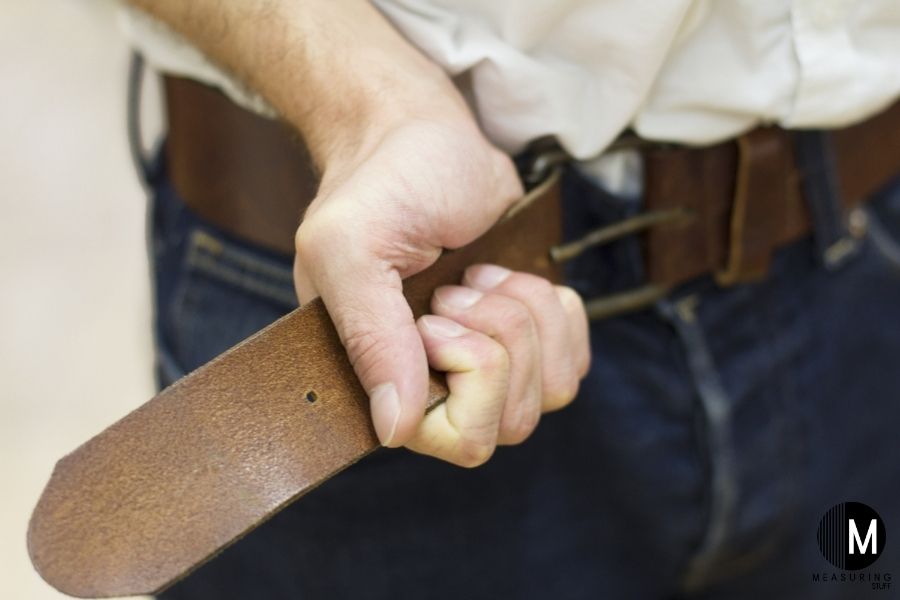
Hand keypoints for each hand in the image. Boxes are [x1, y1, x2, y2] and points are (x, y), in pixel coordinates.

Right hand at [129, 0, 590, 464]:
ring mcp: (489, 366)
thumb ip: (370, 337)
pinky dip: (557, 311)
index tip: (434, 315)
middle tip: (458, 286)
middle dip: (501, 337)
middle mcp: (436, 386)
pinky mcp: (529, 338)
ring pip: (552, 392)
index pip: (457, 438)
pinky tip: (513, 275)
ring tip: (481, 274)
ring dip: (526, 317)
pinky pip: (573, 361)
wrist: (421, 137)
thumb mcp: (351, 248)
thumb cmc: (380, 187)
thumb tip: (394, 428)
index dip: (467, 375)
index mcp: (380, 380)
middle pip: (514, 419)